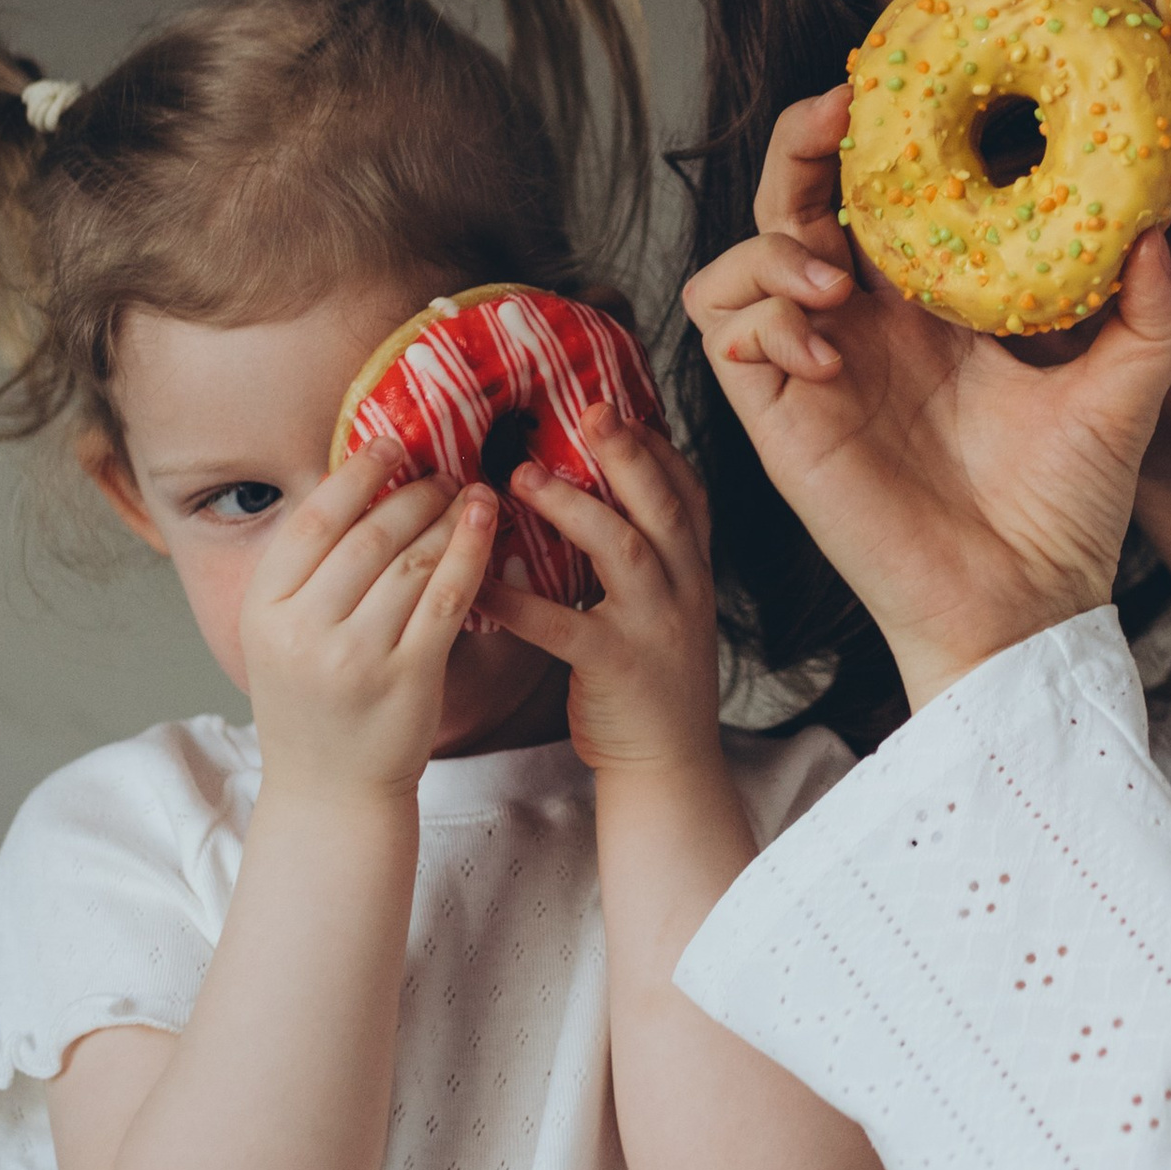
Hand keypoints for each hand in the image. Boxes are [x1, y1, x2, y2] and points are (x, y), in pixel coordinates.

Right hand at [237, 439, 499, 805]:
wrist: (331, 792)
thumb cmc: (313, 703)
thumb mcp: (280, 636)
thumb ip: (307, 573)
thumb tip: (355, 484)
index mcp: (263, 611)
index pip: (312, 522)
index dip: (355, 475)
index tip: (389, 446)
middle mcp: (303, 632)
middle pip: (368, 535)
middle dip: (412, 493)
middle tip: (441, 472)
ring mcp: (356, 657)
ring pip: (413, 562)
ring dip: (448, 517)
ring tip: (470, 493)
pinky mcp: (409, 677)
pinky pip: (449, 598)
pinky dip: (471, 554)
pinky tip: (487, 527)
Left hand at [478, 415, 731, 778]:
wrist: (668, 763)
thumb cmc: (647, 679)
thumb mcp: (662, 607)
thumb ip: (638, 556)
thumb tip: (586, 498)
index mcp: (692, 570)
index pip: (687, 492)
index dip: (657, 447)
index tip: (621, 406)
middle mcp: (684, 588)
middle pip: (662, 505)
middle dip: (627, 453)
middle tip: (589, 410)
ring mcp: (656, 627)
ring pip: (624, 550)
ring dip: (575, 507)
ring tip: (524, 477)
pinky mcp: (619, 667)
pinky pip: (564, 626)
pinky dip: (519, 602)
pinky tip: (478, 582)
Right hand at [683, 87, 1170, 707]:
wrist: (1028, 608)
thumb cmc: (1067, 511)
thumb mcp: (1126, 392)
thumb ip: (1155, 313)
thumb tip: (1160, 232)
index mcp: (931, 302)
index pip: (878, 189)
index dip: (874, 131)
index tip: (903, 85)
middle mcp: (863, 324)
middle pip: (792, 198)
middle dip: (802, 145)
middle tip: (843, 114)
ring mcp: (816, 369)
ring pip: (735, 261)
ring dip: (772, 241)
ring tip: (836, 271)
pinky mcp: (781, 419)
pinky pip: (727, 336)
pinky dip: (765, 317)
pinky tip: (828, 346)